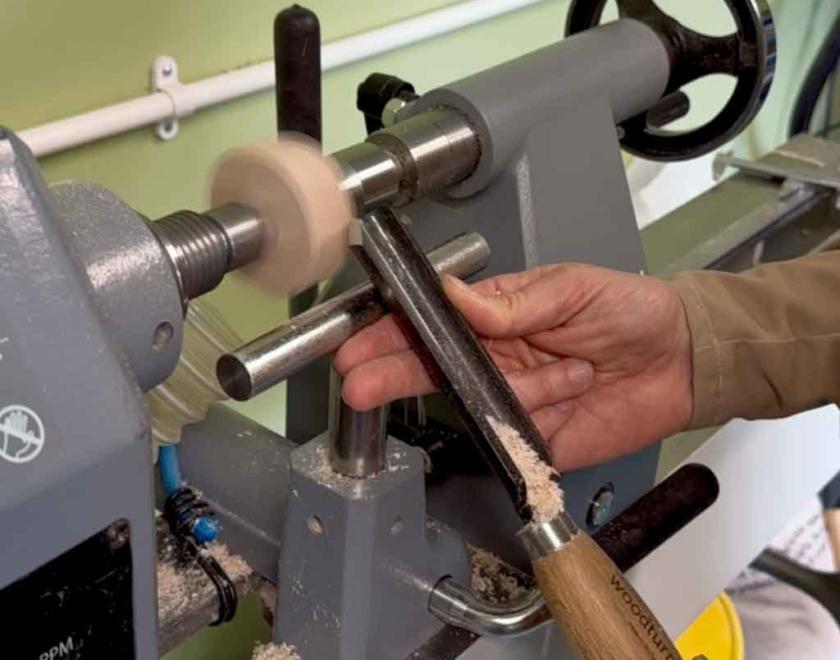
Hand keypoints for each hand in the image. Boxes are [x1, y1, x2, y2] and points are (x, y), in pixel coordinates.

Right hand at [334, 264, 692, 469]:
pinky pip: (515, 438)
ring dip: (530, 386)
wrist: (681, 361)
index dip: (393, 334)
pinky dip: (544, 415)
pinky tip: (574, 394)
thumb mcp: (572, 288)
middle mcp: (496, 361)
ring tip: (580, 370)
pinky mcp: (536, 441)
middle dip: (392, 374)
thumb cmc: (628, 311)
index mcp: (496, 318)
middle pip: (431, 371)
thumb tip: (453, 295)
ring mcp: (513, 403)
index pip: (432, 325)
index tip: (358, 344)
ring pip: (482, 403)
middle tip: (357, 382)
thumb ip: (512, 302)